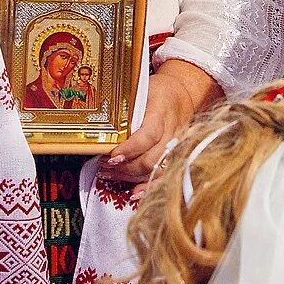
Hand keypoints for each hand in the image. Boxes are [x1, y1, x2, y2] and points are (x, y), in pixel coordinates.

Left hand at [102, 61, 220, 182]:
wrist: (183, 93)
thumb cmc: (158, 91)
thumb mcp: (142, 90)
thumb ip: (127, 108)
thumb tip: (100, 125)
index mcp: (162, 112)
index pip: (149, 135)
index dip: (130, 149)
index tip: (112, 155)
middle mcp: (171, 133)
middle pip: (151, 159)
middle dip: (125, 167)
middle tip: (104, 165)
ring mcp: (175, 147)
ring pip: (155, 170)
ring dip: (130, 177)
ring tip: (108, 174)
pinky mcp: (175, 155)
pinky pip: (164, 175)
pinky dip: (149, 187)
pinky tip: (134, 193)